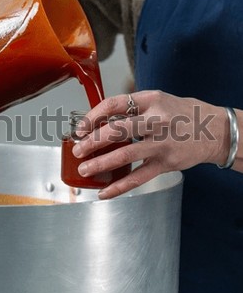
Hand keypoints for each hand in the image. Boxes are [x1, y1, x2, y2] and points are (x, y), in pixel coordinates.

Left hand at [72, 90, 228, 198]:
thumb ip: (133, 108)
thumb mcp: (159, 100)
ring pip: (125, 154)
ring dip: (101, 163)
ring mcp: (162, 143)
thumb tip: (100, 120)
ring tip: (85, 169)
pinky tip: (105, 192)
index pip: (114, 104)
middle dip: (92, 141)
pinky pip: (138, 177)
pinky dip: (119, 187)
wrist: (215, 130)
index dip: (93, 115)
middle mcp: (156, 120)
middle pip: (117, 130)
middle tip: (77, 149)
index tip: (81, 127)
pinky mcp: (166, 163)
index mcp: (151, 100)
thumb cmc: (182, 114)